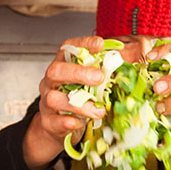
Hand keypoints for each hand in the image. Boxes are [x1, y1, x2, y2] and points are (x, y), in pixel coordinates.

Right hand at [23, 36, 106, 168]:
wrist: (58, 125)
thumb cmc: (77, 100)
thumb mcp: (88, 84)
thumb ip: (101, 75)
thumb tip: (123, 65)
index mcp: (62, 66)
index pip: (67, 49)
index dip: (82, 44)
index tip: (100, 44)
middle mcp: (51, 82)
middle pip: (56, 71)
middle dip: (79, 73)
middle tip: (100, 78)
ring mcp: (46, 101)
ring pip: (55, 99)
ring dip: (79, 104)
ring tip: (99, 110)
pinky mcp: (48, 121)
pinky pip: (55, 121)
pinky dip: (69, 122)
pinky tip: (82, 122)